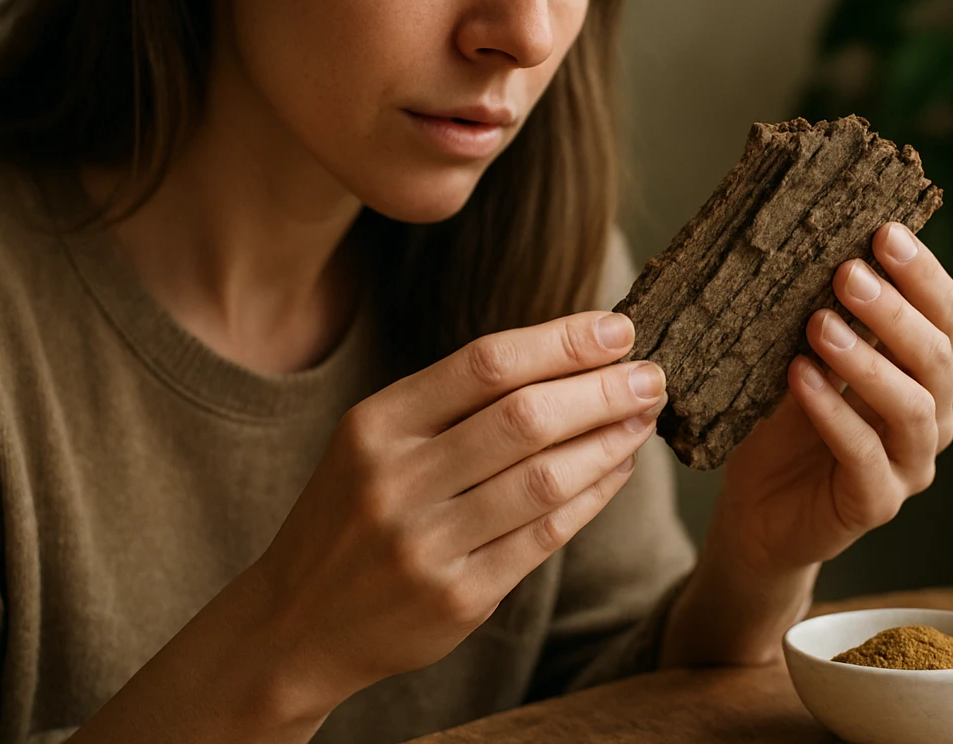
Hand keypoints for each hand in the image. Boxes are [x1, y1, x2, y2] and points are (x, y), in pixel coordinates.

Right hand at [247, 311, 665, 718]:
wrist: (298, 623)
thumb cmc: (354, 511)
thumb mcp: (375, 440)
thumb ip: (454, 400)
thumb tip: (569, 352)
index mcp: (375, 425)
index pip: (485, 363)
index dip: (561, 341)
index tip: (618, 328)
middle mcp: (396, 481)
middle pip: (523, 418)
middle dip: (601, 390)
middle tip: (653, 374)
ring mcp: (427, 545)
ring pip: (545, 478)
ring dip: (609, 440)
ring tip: (645, 417)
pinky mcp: (459, 599)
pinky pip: (547, 535)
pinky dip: (594, 495)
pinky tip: (618, 468)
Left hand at [715, 222, 952, 574]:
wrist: (757, 511)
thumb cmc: (783, 425)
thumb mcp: (802, 357)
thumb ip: (821, 315)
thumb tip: (814, 244)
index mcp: (921, 370)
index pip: (945, 315)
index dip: (923, 273)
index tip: (885, 232)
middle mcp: (929, 414)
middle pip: (936, 357)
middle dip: (895, 311)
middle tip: (849, 272)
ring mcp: (909, 463)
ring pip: (912, 407)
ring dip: (867, 360)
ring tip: (820, 325)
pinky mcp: (876, 503)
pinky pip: (866, 457)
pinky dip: (834, 414)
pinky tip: (802, 379)